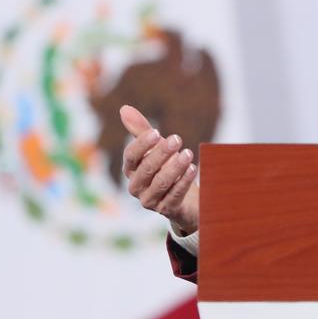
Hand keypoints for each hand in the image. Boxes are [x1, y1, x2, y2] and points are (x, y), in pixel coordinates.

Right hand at [120, 104, 199, 234]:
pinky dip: (184, 181)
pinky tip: (193, 168)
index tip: (156, 132)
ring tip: (188, 153)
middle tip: (177, 139)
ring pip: (161, 183)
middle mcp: (136, 187)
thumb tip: (124, 108)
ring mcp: (150, 200)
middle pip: (146, 169)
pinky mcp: (166, 210)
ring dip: (175, 167)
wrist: (185, 199)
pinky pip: (174, 195)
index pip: (131, 156)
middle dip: (161, 153)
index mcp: (131, 170)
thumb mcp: (157, 149)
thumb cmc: (167, 168)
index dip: (142, 144)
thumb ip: (141, 131)